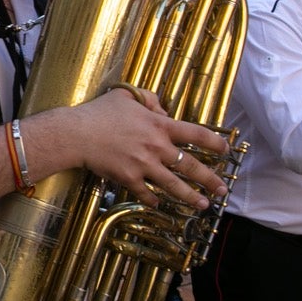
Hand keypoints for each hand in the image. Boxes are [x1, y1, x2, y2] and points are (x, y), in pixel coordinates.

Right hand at [45, 88, 228, 209]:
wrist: (76, 134)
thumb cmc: (100, 112)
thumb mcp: (127, 96)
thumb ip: (150, 99)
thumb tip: (163, 110)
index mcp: (159, 125)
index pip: (196, 134)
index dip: (215, 143)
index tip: (225, 151)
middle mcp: (156, 147)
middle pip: (192, 166)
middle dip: (210, 179)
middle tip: (222, 189)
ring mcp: (143, 165)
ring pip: (174, 185)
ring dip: (191, 197)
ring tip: (203, 205)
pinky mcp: (129, 179)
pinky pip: (146, 194)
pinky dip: (154, 200)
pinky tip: (160, 204)